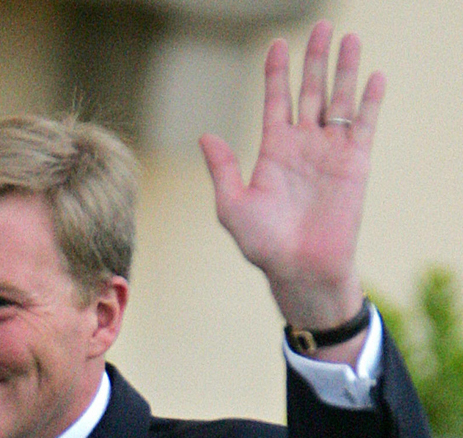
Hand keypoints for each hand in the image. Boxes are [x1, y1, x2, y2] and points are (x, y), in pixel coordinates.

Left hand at [200, 20, 383, 331]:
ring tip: (347, 38)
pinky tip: (374, 77)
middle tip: (321, 26)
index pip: (277, 101)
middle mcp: (303, 146)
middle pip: (311, 91)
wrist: (299, 268)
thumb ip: (223, 169)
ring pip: (340, 100)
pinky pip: (364, 125)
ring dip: (344, 70)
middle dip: (315, 59)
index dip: (277, 73)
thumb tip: (205, 136)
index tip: (277, 44)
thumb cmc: (263, 244)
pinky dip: (370, 101)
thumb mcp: (232, 205)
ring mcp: (330, 152)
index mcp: (273, 151)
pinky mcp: (355, 163)